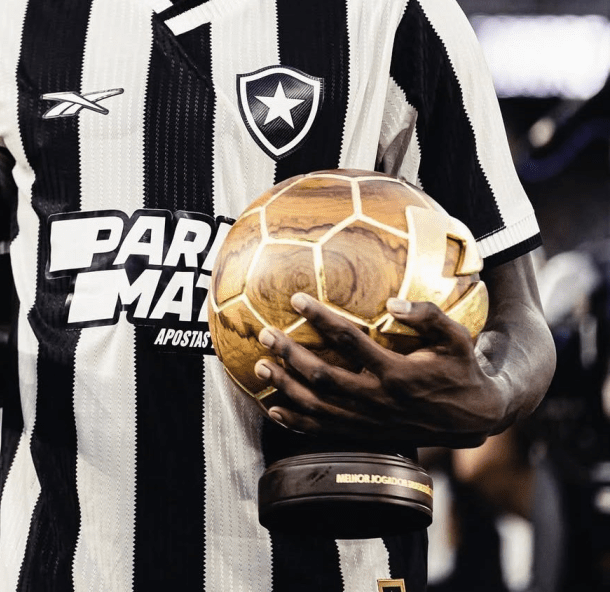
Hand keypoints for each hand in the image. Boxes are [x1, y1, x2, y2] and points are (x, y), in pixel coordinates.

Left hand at [254, 292, 508, 447]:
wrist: (473, 419)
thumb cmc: (461, 368)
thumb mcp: (457, 337)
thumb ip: (428, 315)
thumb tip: (392, 302)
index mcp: (398, 373)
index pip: (350, 341)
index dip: (321, 319)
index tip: (296, 300)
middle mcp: (379, 400)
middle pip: (322, 376)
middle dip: (289, 354)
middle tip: (265, 334)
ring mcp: (370, 421)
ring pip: (318, 407)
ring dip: (285, 387)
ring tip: (260, 366)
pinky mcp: (367, 434)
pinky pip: (325, 431)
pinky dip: (297, 422)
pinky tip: (274, 408)